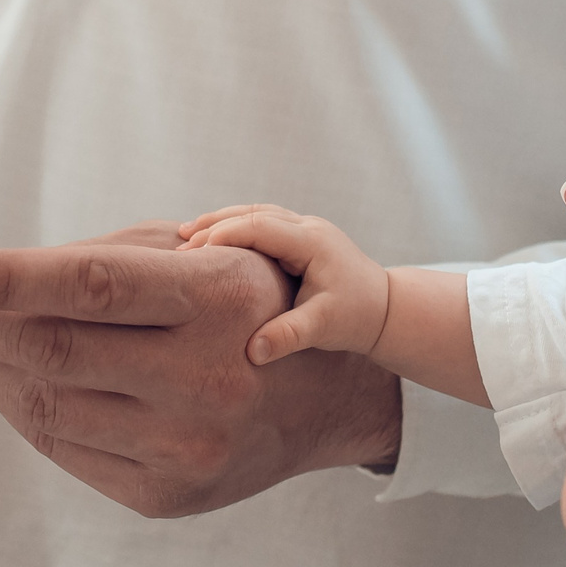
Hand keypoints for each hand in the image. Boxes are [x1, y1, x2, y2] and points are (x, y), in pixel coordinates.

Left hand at [0, 222, 402, 517]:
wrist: (328, 398)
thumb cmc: (245, 305)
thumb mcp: (195, 256)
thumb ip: (95, 262)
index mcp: (218, 301)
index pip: (87, 287)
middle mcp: (207, 381)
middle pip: (51, 352)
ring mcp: (186, 448)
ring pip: (46, 406)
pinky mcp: (166, 495)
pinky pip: (65, 448)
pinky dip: (16, 407)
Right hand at [179, 204, 390, 364]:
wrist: (386, 309)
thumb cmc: (357, 317)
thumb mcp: (323, 328)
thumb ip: (288, 336)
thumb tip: (252, 353)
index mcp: (311, 241)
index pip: (258, 227)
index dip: (223, 237)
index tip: (190, 254)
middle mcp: (308, 227)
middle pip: (252, 213)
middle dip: (214, 226)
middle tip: (178, 244)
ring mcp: (305, 229)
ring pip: (255, 213)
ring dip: (221, 222)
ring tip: (185, 235)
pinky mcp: (300, 238)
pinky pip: (262, 223)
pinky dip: (235, 228)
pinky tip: (212, 240)